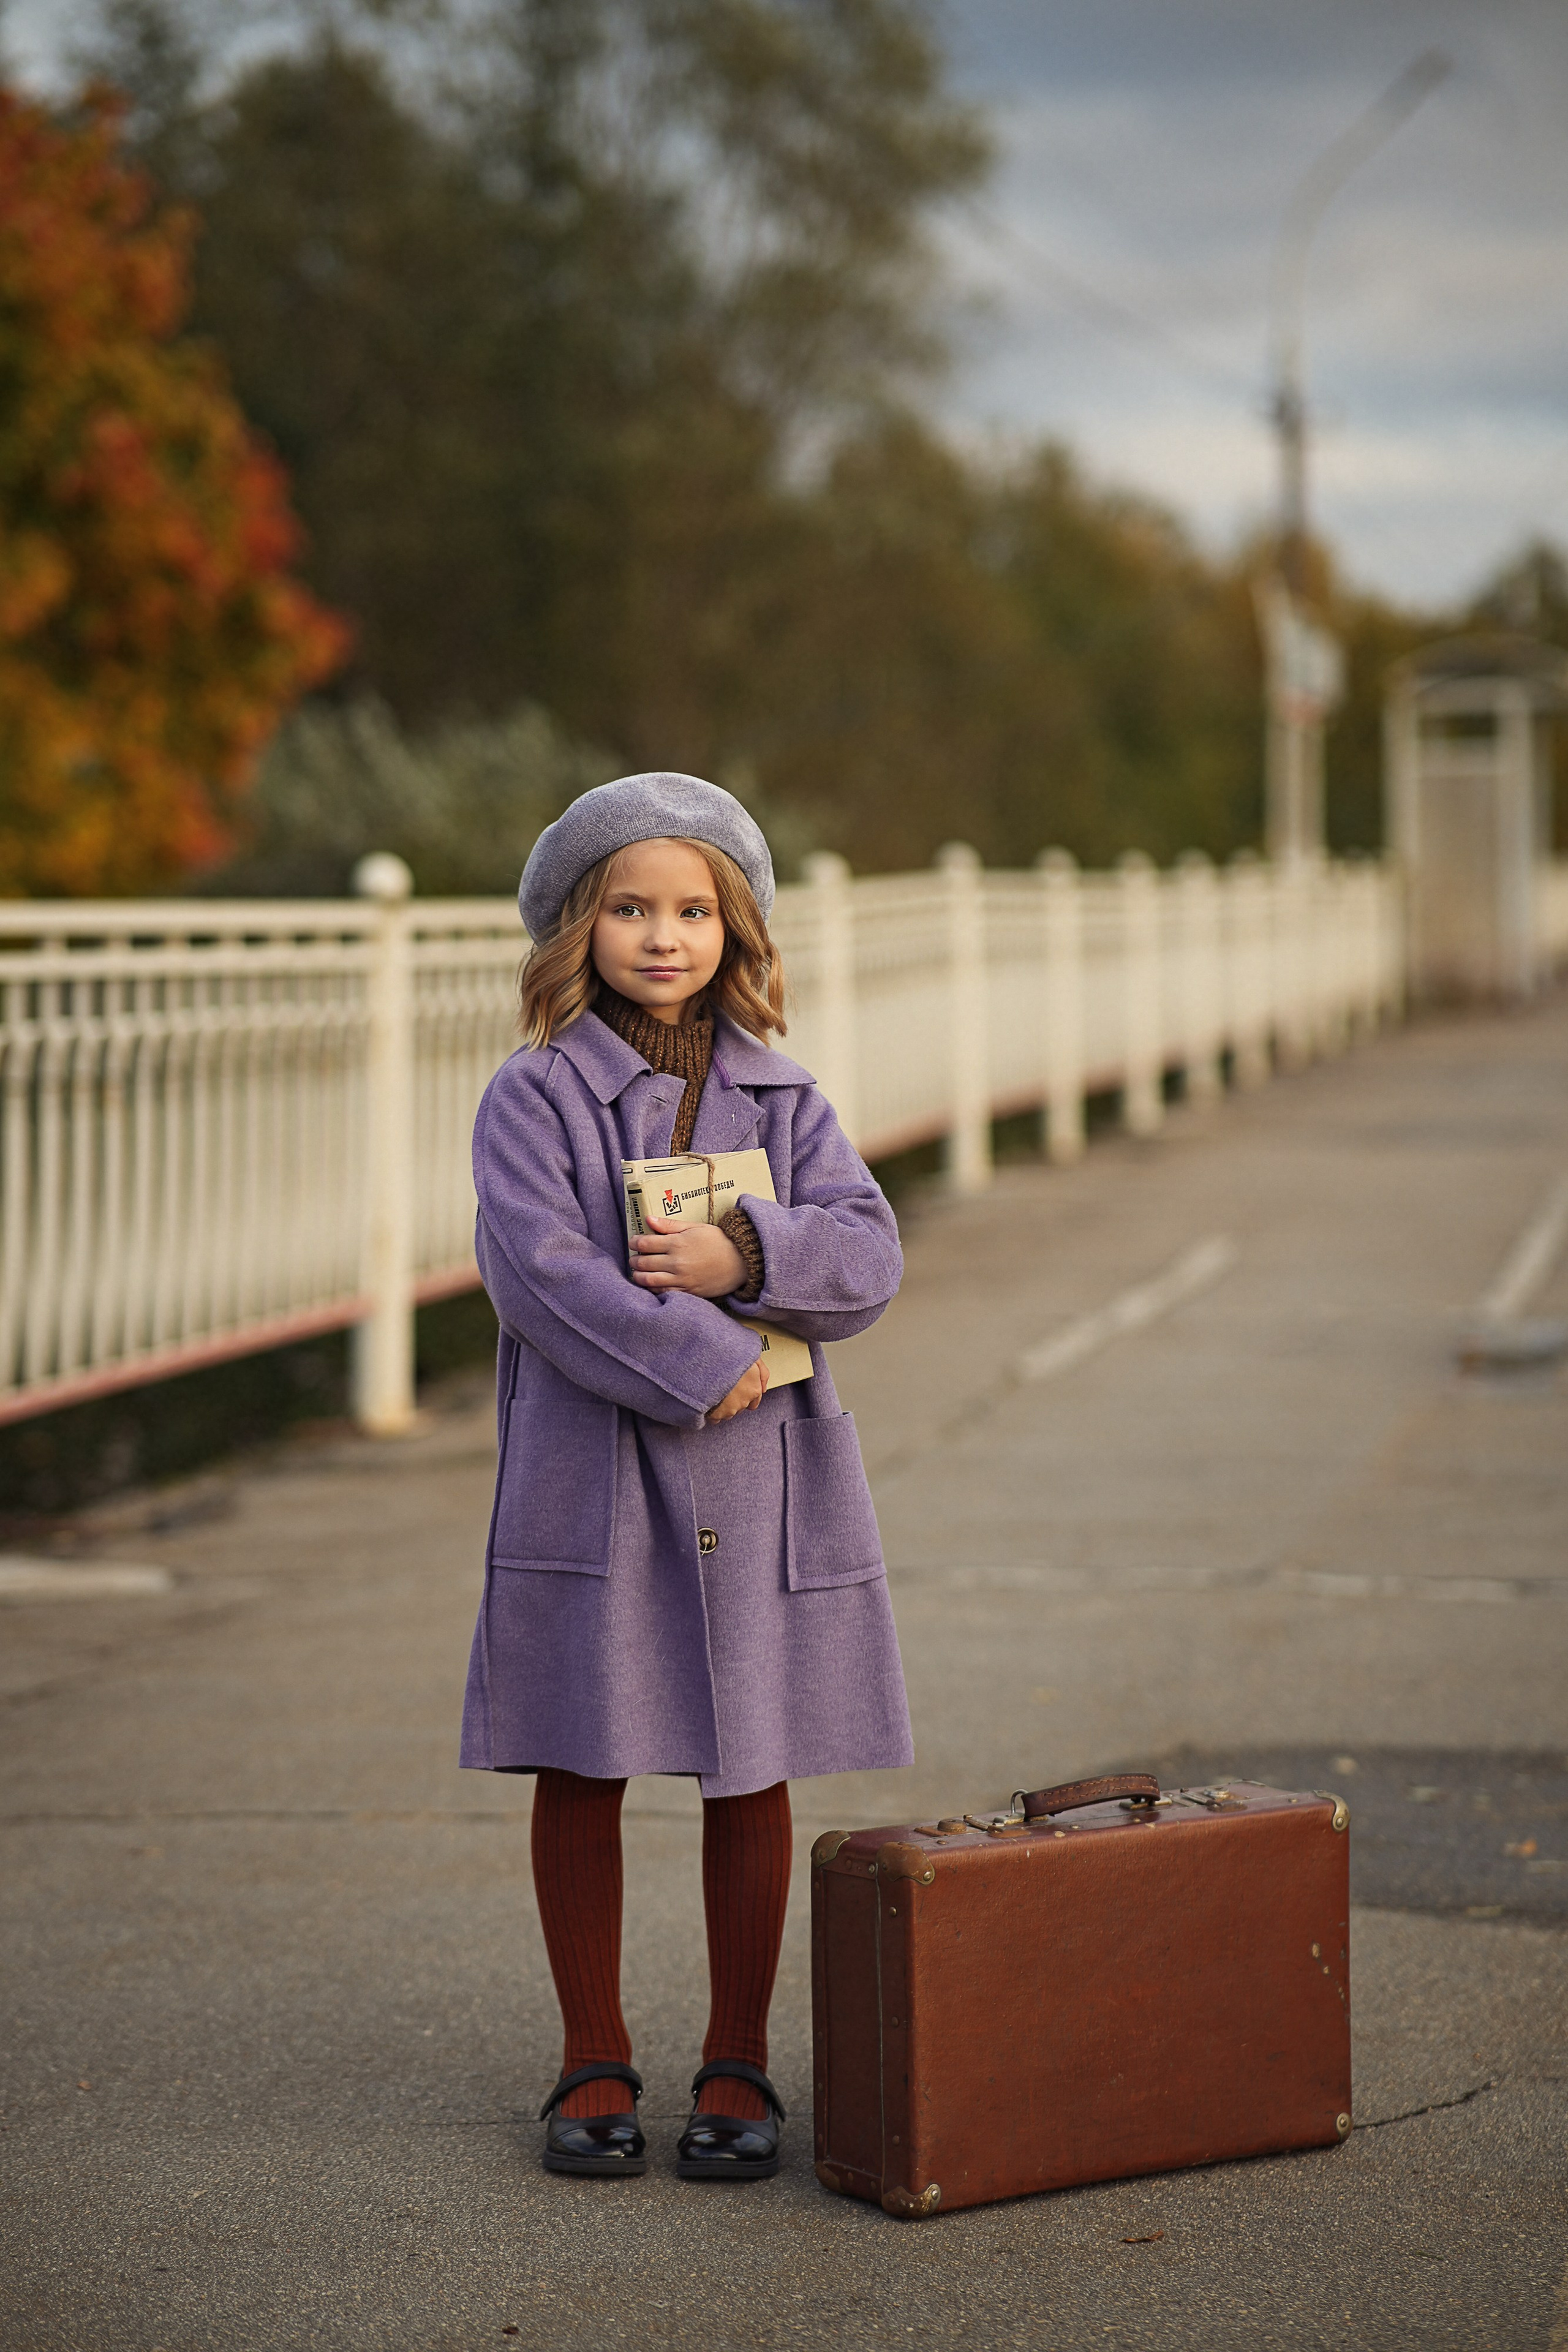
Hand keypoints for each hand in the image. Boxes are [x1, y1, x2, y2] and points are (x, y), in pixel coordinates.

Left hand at [631, 1215, 746, 1298]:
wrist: (741, 1262)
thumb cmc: (719, 1242)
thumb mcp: (695, 1227)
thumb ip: (670, 1225)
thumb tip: (649, 1219)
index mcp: (677, 1243)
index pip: (645, 1243)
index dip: (634, 1242)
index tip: (633, 1241)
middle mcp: (676, 1262)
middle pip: (643, 1262)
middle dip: (634, 1259)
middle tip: (633, 1258)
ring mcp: (681, 1279)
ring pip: (649, 1280)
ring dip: (638, 1276)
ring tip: (637, 1272)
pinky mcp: (687, 1292)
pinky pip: (663, 1293)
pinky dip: (652, 1289)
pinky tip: (651, 1284)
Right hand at [707, 1359, 767, 1422]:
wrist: (709, 1364)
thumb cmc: (729, 1358)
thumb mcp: (753, 1358)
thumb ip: (763, 1374)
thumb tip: (763, 1389)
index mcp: (754, 1390)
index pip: (754, 1402)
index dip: (745, 1395)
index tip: (738, 1390)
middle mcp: (744, 1402)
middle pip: (741, 1406)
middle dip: (734, 1399)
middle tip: (726, 1387)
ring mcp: (730, 1409)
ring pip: (728, 1412)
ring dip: (724, 1405)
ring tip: (716, 1391)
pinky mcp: (716, 1414)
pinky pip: (715, 1418)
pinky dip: (712, 1411)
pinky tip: (709, 1400)